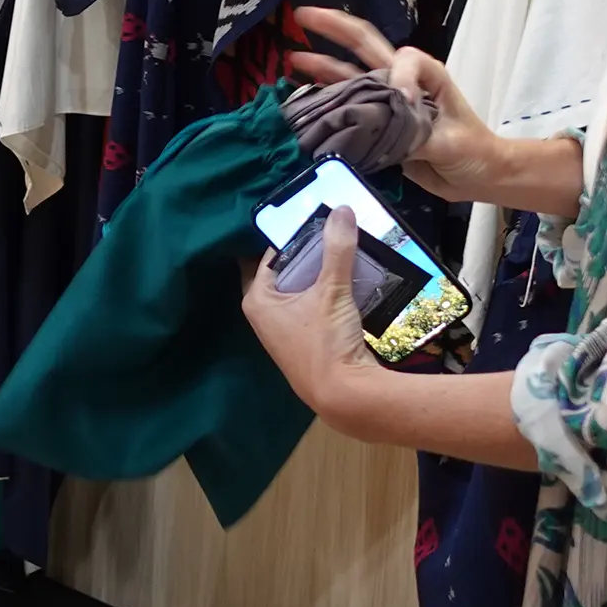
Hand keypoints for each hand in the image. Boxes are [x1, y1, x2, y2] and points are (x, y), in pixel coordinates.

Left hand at [241, 206, 379, 427]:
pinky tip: (348, 277)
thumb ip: (337, 249)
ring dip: (320, 273)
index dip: (290, 237)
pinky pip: (314, 306)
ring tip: (342, 248)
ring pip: (302, 290)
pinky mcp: (306, 341)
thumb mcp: (331, 291)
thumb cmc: (325, 342)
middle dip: (308, 254)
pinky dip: (327, 292)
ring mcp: (285, 331)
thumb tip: (342, 209)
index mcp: (257, 300)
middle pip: (286, 272)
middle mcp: (265, 315)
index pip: (269, 256)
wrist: (345, 396)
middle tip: (331, 229)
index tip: (312, 217)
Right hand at [288, 7, 496, 201]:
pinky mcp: (377, 124)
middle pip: (364, 45)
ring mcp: (386, 101)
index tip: (404, 105)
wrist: (476, 178)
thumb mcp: (451, 139)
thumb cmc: (473, 150)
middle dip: (334, 27)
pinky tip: (303, 96)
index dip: (397, 77)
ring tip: (291, 57)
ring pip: (349, 73)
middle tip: (301, 14)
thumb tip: (385, 121)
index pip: (401, 59)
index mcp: (425, 74)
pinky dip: (325, 99)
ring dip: (322, 64)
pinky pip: (348, 107)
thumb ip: (416, 130)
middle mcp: (402, 80)